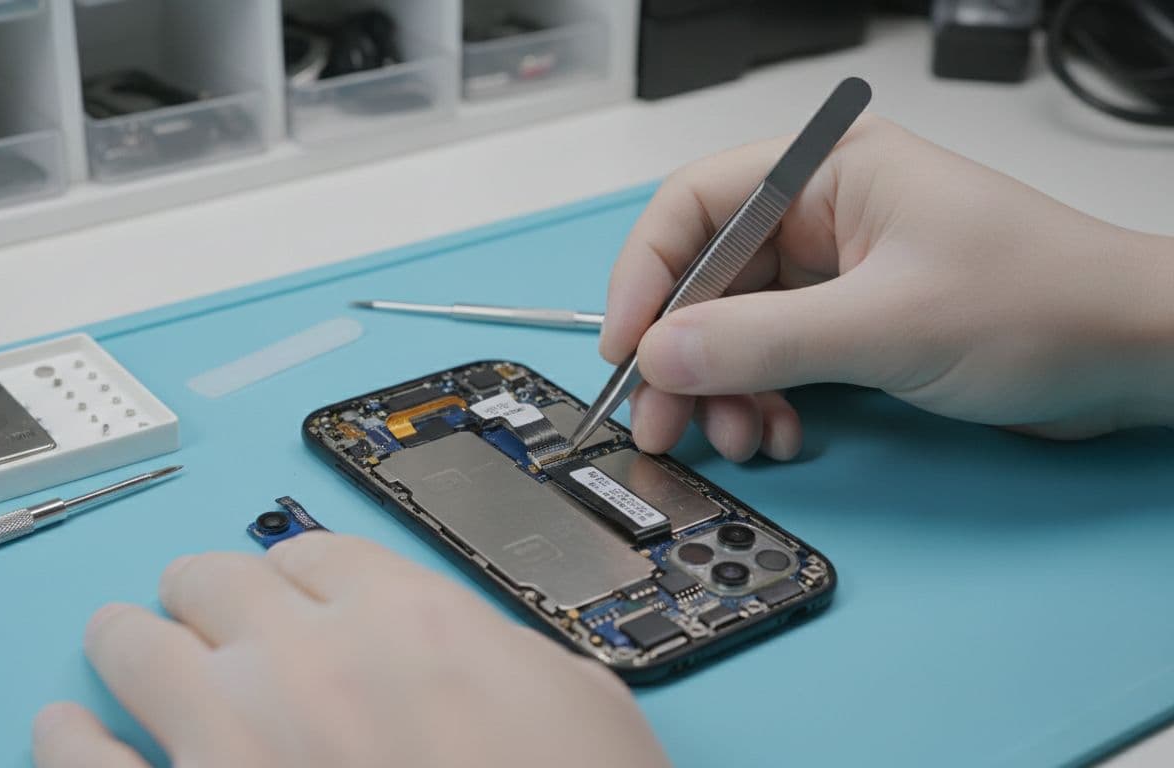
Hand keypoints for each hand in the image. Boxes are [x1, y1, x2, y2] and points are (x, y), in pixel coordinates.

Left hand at [31, 534, 670, 767]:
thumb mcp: (582, 706)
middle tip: (206, 602)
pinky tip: (62, 728)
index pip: (318, 553)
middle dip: (212, 589)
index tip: (294, 584)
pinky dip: (66, 738)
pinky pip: (83, 764)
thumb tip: (475, 647)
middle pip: (220, 577)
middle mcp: (307, 660)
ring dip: (129, 635)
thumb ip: (509, 652)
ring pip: (138, 644)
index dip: (302, 568)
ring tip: (121, 637)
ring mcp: (228, 740)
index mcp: (407, 619)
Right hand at [602, 116, 1173, 460]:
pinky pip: (775, 358)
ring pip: (737, 328)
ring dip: (726, 390)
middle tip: (661, 419)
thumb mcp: (886, 324)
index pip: (695, 208)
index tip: (626, 347)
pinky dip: (766, 400)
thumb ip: (762, 342)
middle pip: (708, 278)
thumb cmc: (1044, 305)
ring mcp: (837, 270)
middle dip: (685, 355)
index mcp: (828, 170)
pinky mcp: (852, 321)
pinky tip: (782, 432)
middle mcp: (824, 212)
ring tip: (743, 437)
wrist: (1132, 359)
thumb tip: (661, 355)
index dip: (647, 278)